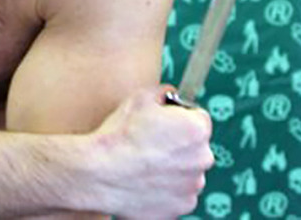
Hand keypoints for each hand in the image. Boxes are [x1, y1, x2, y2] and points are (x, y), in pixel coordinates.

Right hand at [89, 86, 214, 218]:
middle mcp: (202, 159)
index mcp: (197, 129)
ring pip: (186, 173)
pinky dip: (164, 191)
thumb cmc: (119, 134)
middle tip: (150, 145)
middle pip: (195, 148)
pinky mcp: (180, 208)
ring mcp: (192, 187)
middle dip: (178, 145)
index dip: (179, 117)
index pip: (199, 118)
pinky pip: (177, 196)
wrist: (98, 173)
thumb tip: (169, 93)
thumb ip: (163, 92)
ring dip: (172, 169)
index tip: (164, 123)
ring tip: (142, 165)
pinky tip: (143, 182)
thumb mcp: (139, 98)